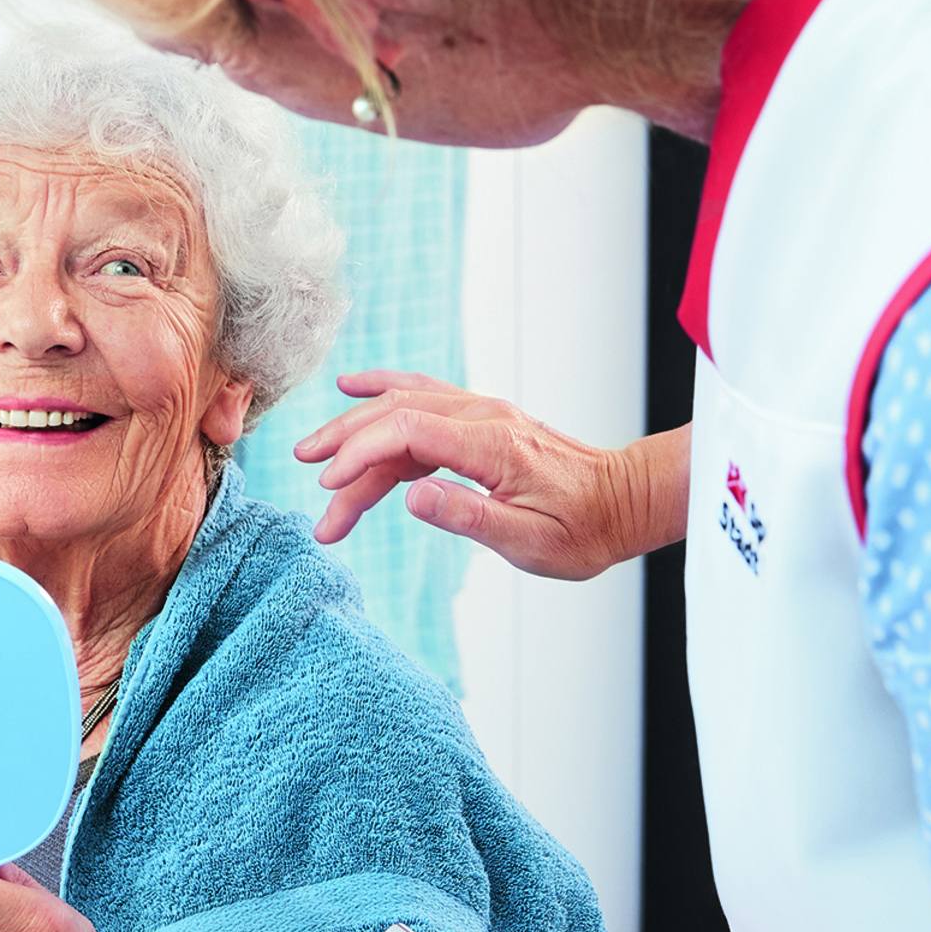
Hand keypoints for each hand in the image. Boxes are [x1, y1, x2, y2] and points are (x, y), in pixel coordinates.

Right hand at [291, 371, 688, 580]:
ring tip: (316, 453)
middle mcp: (483, 417)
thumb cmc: (584, 529)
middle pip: (394, 413)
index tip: (329, 485)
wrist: (626, 501)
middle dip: (343, 440)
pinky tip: (356, 390)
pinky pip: (423, 397)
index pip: (406, 431)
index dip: (360, 454)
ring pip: (403, 405)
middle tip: (304, 467)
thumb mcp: (529, 541)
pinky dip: (384, 393)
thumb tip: (412, 497)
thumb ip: (467, 516)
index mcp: (491, 445)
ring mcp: (482, 413)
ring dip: (355, 425)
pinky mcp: (482, 421)